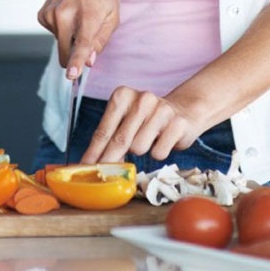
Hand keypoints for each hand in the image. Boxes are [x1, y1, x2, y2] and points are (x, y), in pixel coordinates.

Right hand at [37, 0, 119, 78]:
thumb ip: (101, 40)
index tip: (71, 75)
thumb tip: (89, 61)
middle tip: (88, 36)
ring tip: (79, 16)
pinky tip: (69, 12)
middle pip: (65, 53)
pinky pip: (53, 35)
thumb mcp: (113, 14)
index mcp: (87, 15)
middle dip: (75, 56)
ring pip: (60, 45)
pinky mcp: (42, 15)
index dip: (77, 61)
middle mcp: (65, 15)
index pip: (81, 43)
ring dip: (69, 39)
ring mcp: (51, 15)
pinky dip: (62, 30)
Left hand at [82, 86, 214, 163]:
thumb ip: (109, 138)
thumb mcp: (125, 121)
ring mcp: (162, 110)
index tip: (85, 168)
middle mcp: (142, 99)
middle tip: (104, 174)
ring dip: (141, 150)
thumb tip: (90, 163)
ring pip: (139, 148)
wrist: (184, 111)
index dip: (93, 153)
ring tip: (148, 140)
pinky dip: (158, 152)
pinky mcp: (178, 124)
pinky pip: (158, 152)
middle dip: (109, 160)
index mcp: (123, 95)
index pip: (103, 131)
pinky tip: (162, 141)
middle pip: (119, 140)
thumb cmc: (147, 120)